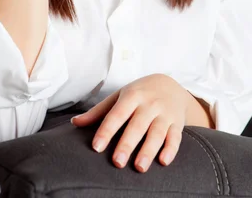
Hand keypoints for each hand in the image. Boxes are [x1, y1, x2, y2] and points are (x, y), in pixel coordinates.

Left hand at [71, 74, 194, 172]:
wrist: (169, 84)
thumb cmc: (139, 93)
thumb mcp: (119, 97)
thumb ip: (98, 111)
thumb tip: (74, 123)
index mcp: (132, 96)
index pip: (117, 114)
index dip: (106, 130)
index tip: (96, 147)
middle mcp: (149, 104)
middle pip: (137, 125)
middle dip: (127, 143)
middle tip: (117, 162)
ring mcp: (164, 113)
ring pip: (157, 132)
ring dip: (148, 149)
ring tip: (139, 167)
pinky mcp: (177, 123)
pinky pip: (175, 137)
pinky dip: (171, 149)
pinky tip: (163, 161)